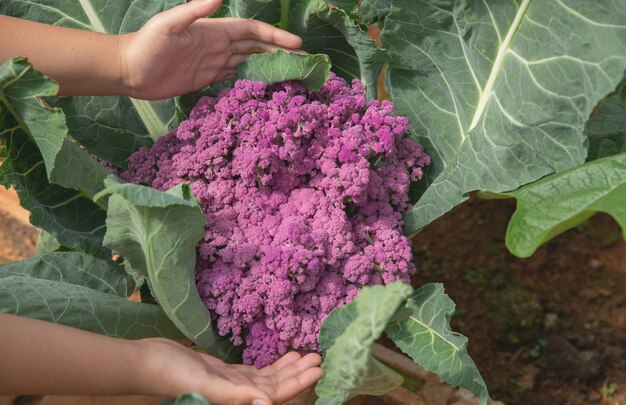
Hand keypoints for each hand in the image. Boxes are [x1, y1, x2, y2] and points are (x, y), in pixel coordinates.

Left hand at [119, 0, 301, 99]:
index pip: (251, 32)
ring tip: (292, 75)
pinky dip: (251, 81)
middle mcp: (218, 46)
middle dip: (280, 52)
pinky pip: (235, 78)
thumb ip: (193, 10)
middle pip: (256, 47)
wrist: (129, 71)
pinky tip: (265, 87)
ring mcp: (214, 63)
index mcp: (214, 31)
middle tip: (304, 63)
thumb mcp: (168, 25)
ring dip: (269, 66)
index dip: (274, 36)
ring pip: (249, 63)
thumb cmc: (146, 45)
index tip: (295, 45)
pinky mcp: (207, 80)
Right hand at [140, 338, 321, 404]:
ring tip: (307, 354)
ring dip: (288, 367)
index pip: (276, 394)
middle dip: (299, 373)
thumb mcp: (206, 383)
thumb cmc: (173, 374)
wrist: (149, 361)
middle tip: (320, 357)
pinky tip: (285, 355)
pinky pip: (255, 371)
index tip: (319, 369)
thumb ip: (236, 395)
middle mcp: (239, 395)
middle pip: (277, 385)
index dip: (299, 383)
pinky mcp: (225, 372)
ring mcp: (232, 383)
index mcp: (237, 400)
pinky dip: (272, 364)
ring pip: (268, 377)